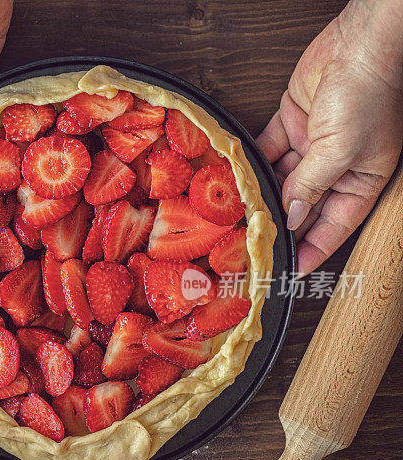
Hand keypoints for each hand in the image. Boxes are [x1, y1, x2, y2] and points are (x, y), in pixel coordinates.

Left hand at [256, 0, 402, 275]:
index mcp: (360, 181)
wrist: (358, 46)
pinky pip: (267, 150)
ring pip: (281, 180)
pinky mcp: (291, 125)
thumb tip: (291, 217)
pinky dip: (252, 163)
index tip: (290, 274)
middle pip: (303, 207)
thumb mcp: (341, 150)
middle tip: (252, 247)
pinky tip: (233, 180)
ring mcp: (312, 146)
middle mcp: (336, 167)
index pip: (333, 228)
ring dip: (261, 195)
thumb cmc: (366, 96)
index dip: (312, 252)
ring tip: (236, 217)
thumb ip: (311, 185)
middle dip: (280, 227)